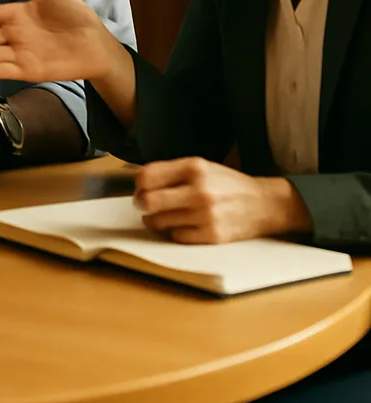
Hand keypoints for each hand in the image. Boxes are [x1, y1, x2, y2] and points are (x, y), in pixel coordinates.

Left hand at [135, 157, 312, 243]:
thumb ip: (171, 171)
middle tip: (144, 204)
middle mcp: (200, 190)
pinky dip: (173, 232)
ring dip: (155, 220)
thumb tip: (138, 181)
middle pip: (148, 201)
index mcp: (195, 167)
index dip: (138, 183)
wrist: (264, 204)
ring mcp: (206, 214)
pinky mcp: (212, 235)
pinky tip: (180, 225)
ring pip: (158, 221)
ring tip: (163, 215)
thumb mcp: (202, 166)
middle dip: (141, 203)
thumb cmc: (227, 184)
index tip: (141, 187)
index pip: (148, 175)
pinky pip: (175, 236)